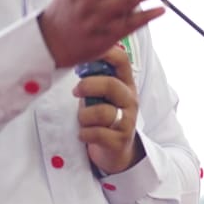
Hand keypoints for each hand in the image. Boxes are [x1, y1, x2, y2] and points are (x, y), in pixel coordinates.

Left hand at [75, 44, 143, 174]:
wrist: (116, 151)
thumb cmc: (104, 117)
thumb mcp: (102, 95)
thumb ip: (94, 78)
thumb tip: (73, 58)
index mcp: (126, 84)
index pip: (122, 61)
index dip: (106, 52)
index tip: (85, 53)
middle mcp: (130, 100)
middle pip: (111, 85)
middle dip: (88, 86)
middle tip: (76, 92)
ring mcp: (127, 121)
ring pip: (102, 112)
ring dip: (84, 116)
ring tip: (83, 120)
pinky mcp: (120, 141)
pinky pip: (97, 134)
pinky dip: (84, 134)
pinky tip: (84, 135)